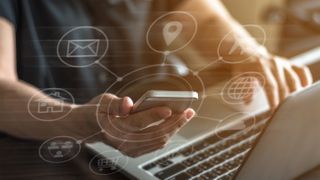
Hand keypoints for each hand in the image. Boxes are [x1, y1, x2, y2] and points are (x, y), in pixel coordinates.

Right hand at [75, 93, 194, 156]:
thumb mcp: (102, 101)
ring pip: (159, 141)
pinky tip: (176, 123)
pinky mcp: (135, 151)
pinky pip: (156, 144)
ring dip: (175, 128)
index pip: (138, 122)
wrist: (90, 127)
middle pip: (154, 134)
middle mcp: (122, 142)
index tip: (170, 108)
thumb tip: (128, 104)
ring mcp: (129, 149)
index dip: (154, 115)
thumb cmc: (98, 111)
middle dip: (174, 123)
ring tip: (187, 115)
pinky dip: (169, 134)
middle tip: (189, 111)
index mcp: (113, 128)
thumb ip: (115, 104)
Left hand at [230, 56, 312, 107]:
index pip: (270, 86)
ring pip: (293, 79)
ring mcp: (282, 63)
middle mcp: (273, 64)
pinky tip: (304, 88)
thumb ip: (245, 88)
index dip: (273, 99)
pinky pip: (300, 70)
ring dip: (294, 93)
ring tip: (292, 104)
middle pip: (283, 85)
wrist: (246, 52)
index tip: (274, 110)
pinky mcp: (288, 63)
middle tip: (282, 111)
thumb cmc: (242, 66)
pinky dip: (305, 79)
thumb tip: (247, 101)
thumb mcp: (238, 76)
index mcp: (260, 67)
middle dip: (283, 100)